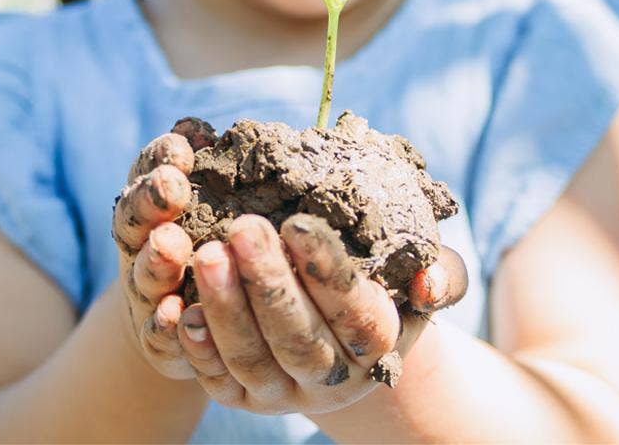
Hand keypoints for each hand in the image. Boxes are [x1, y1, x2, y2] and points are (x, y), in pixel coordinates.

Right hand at [110, 121, 210, 378]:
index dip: (161, 158)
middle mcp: (142, 241)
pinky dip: (162, 324)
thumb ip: (208, 161)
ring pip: (144, 272)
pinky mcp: (158, 337)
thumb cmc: (210, 234)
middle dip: (152, 200)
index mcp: (154, 199)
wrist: (187, 311)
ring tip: (170, 245)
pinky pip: (157, 332)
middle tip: (174, 187)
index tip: (183, 149)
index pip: (149, 170)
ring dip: (155, 258)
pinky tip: (172, 314)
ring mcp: (145, 289)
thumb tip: (198, 128)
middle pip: (136, 218)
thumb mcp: (211, 191)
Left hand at [175, 213, 467, 414]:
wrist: (343, 338)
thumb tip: (429, 279)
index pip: (353, 310)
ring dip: (227, 308)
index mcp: (378, 343)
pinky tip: (181, 309)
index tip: (297, 222)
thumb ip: (437, 273)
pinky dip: (198, 348)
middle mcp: (332, 377)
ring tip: (207, 254)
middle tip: (242, 227)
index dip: (325, 269)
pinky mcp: (244, 397)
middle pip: (298, 337)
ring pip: (253, 359)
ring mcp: (285, 393)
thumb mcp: (413, 274)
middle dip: (268, 282)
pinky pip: (218, 379)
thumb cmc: (380, 283)